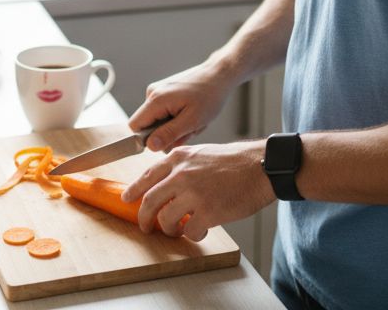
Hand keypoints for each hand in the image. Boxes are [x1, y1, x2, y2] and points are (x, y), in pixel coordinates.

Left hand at [122, 140, 274, 240]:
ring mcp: (193, 194)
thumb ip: (181, 167)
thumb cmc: (235, 162)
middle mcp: (181, 175)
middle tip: (146, 227)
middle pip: (149, 202)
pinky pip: (189, 231)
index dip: (134, 190)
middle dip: (144, 218)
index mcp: (178, 158)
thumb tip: (165, 185)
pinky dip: (193, 235)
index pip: (146, 176)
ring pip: (166, 220)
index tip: (127, 199)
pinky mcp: (208, 212)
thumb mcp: (201, 154)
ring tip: (178, 230)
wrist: (260, 167)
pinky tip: (201, 230)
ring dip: (169, 229)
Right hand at [128, 60, 239, 151]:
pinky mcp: (164, 90)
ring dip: (174, 126)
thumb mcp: (192, 120)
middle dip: (166, 134)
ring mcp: (158, 90)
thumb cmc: (209, 96)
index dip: (146, 140)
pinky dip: (177, 118)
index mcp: (156, 100)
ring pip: (157, 120)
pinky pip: (163, 112)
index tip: (167, 142)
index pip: (134, 127)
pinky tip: (191, 113)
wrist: (219, 74)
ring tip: (193, 120)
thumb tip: (149, 146)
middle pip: (147, 125)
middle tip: (189, 130)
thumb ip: (169, 134)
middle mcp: (152, 93)